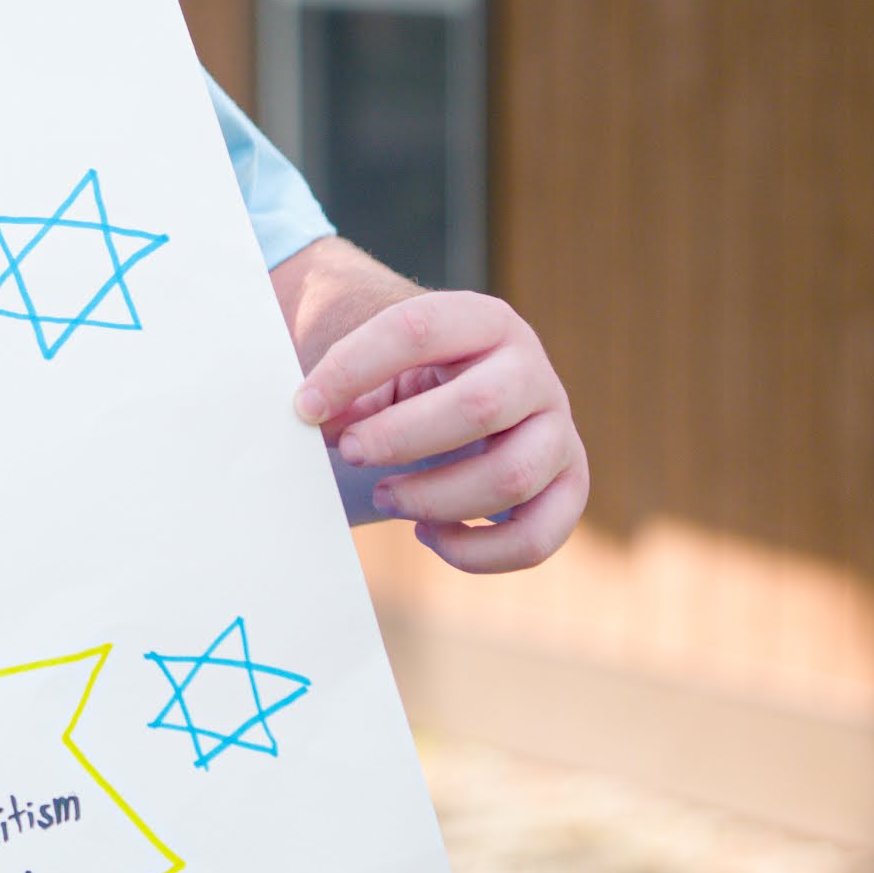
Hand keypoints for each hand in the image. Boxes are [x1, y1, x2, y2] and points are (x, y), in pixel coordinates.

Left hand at [284, 263, 587, 573]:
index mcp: (479, 319)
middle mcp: (530, 369)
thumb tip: (310, 420)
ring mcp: (557, 430)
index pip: (417, 329)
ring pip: (511, 477)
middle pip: (481, 406)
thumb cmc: (399, 384)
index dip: (353, 368)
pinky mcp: (568, 486)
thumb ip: (343, 388)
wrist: (452, 402)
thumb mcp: (371, 369)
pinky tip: (428, 535)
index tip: (305, 406)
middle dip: (401, 439)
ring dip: (433, 498)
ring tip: (385, 497)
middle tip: (349, 453)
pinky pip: (537, 537)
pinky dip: (476, 552)